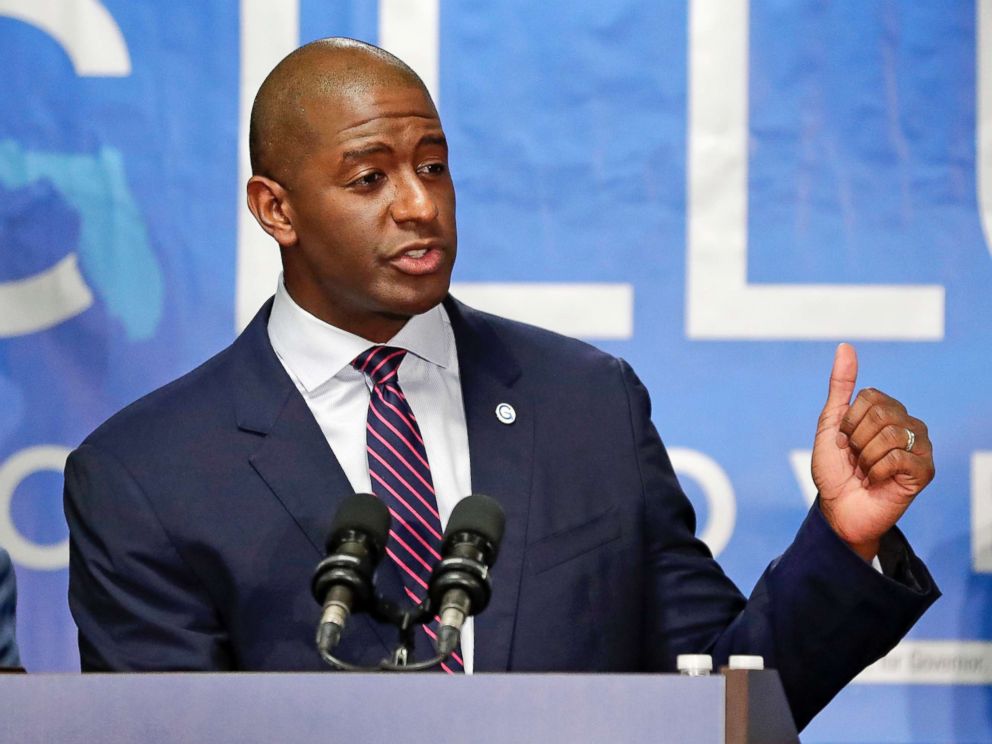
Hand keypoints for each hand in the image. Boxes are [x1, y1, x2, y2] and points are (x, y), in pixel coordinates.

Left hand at [811, 343, 934, 561]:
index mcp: (888, 411)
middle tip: (855, 458)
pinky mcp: (924, 472)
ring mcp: (920, 448)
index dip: (848, 421)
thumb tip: (845, 346)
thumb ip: (840, 386)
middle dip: (856, 439)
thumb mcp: (831, 424)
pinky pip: (898, 458)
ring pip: (890, 435)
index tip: (844, 440)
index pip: (870, 396)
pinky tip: (877, 481)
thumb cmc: (835, 469)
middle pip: (881, 414)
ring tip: (866, 471)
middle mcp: (909, 425)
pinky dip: (877, 471)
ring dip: (866, 457)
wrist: (838, 509)